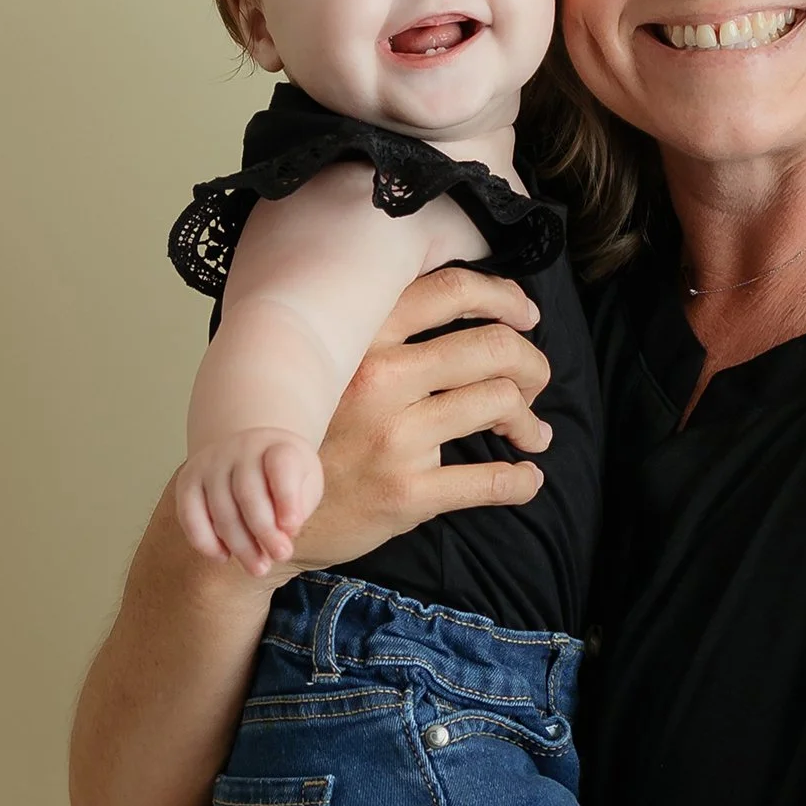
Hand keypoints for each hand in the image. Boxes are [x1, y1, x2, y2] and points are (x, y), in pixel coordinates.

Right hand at [174, 430, 322, 576]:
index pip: (281, 466)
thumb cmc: (284, 476)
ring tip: (259, 568)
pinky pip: (189, 514)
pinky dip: (204, 540)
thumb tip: (283, 533)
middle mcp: (241, 449)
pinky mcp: (188, 479)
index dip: (287, 498)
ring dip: (240, 545)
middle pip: (249, 494)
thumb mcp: (306, 482)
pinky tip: (223, 557)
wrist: (250, 452)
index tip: (293, 529)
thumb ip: (299, 505)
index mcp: (278, 446)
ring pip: (221, 509)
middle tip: (281, 556)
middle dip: (265, 532)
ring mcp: (211, 463)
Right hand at [291, 267, 550, 570]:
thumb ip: (387, 339)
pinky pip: (491, 480)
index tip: (526, 316)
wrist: (268, 513)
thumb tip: (467, 315)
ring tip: (531, 434)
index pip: (451, 292)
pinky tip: (526, 478)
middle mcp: (379, 378)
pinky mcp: (406, 493)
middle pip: (491, 346)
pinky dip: (522, 480)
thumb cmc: (312, 435)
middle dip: (531, 365)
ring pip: (498, 402)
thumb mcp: (334, 368)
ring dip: (530, 421)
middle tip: (536, 383)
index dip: (504, 298)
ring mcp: (394, 437)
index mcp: (364, 339)